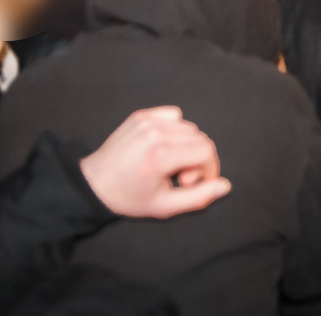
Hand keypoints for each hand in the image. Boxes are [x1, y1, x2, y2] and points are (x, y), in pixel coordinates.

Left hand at [80, 106, 229, 218]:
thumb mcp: (166, 206)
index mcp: (161, 155)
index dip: (209, 169)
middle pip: (200, 138)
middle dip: (198, 160)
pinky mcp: (142, 115)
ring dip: (187, 146)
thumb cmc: (130, 198)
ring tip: (170, 164)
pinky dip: (175, 131)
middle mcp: (155, 133)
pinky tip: (162, 147)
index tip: (193, 183)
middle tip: (179, 177)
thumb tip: (225, 185)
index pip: (206, 150)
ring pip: (189, 128)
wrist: (95, 184)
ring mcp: (147, 120)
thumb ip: (199, 197)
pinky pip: (174, 116)